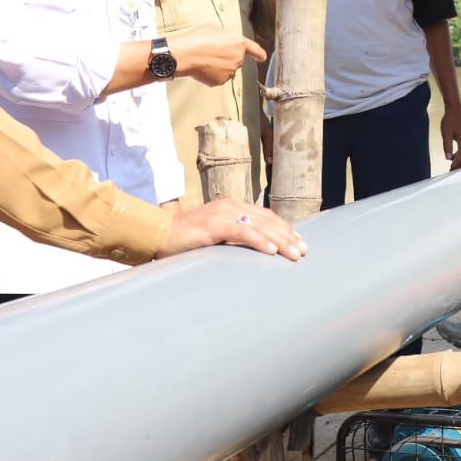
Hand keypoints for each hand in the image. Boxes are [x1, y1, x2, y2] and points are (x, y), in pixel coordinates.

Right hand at [156, 199, 306, 261]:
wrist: (157, 236)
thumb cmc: (186, 241)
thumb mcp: (215, 237)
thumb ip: (233, 239)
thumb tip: (254, 253)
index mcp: (232, 207)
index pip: (265, 217)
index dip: (284, 229)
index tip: (299, 242)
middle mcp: (230, 206)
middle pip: (267, 220)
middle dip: (288, 236)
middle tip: (304, 251)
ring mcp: (222, 213)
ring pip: (259, 225)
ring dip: (280, 240)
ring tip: (294, 253)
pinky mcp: (213, 224)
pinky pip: (241, 232)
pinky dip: (259, 240)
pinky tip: (271, 250)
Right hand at [169, 26, 267, 86]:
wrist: (186, 54)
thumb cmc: (198, 39)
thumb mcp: (214, 29)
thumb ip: (224, 36)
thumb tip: (222, 41)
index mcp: (238, 43)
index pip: (255, 50)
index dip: (259, 54)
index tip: (262, 57)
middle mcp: (238, 59)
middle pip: (236, 59)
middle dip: (227, 56)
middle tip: (211, 51)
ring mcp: (230, 72)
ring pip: (227, 69)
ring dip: (219, 65)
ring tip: (204, 58)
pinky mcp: (220, 81)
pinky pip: (218, 77)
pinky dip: (211, 74)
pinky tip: (202, 66)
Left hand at [441, 107, 460, 169]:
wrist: (455, 111)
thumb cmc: (450, 121)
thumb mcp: (446, 134)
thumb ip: (447, 147)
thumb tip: (448, 158)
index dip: (456, 165)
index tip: (450, 170)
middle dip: (459, 165)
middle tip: (451, 171)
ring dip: (459, 161)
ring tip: (452, 166)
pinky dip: (460, 156)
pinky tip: (453, 157)